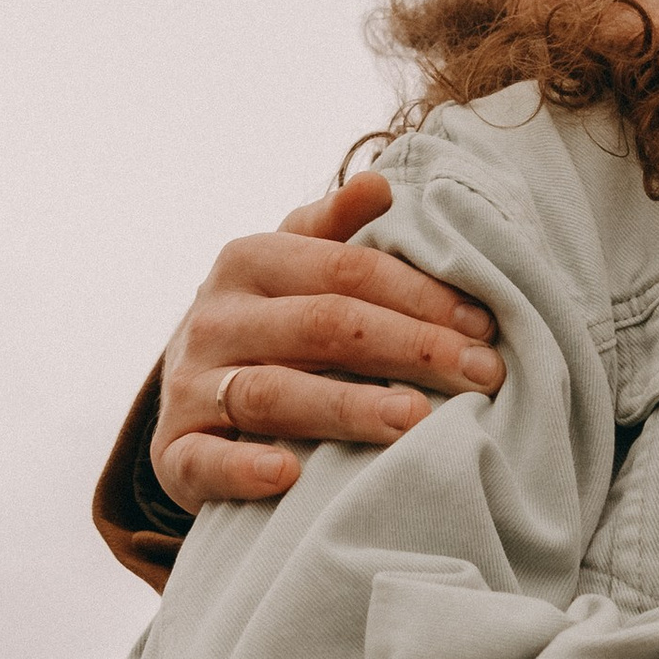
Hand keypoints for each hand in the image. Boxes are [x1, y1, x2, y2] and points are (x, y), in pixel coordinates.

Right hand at [147, 173, 504, 515]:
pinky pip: (203, 462)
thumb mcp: (292, 268)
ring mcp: (189, 387)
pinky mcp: (174, 454)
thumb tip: (379, 182)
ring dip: (345, 406)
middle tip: (481, 374)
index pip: (345, 270)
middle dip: (410, 348)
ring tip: (413, 420)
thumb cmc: (268, 327)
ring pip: (270, 393)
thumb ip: (334, 228)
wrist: (187, 399)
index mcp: (248, 260)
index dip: (419, 295)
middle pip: (320, 326)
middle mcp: (213, 319)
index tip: (484, 326)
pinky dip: (242, 468)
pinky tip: (289, 475)